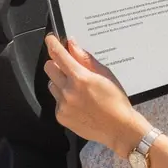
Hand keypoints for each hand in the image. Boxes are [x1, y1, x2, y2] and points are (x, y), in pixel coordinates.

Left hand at [43, 35, 143, 154]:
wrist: (118, 128)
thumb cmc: (115, 99)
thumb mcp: (105, 74)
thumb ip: (86, 59)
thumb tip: (72, 45)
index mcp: (80, 78)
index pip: (59, 55)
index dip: (52, 44)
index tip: (50, 39)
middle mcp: (68, 91)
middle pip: (49, 68)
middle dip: (56, 63)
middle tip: (68, 66)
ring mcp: (63, 105)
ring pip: (51, 85)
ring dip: (60, 82)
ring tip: (77, 89)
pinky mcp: (61, 117)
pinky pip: (56, 101)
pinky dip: (64, 99)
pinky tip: (79, 103)